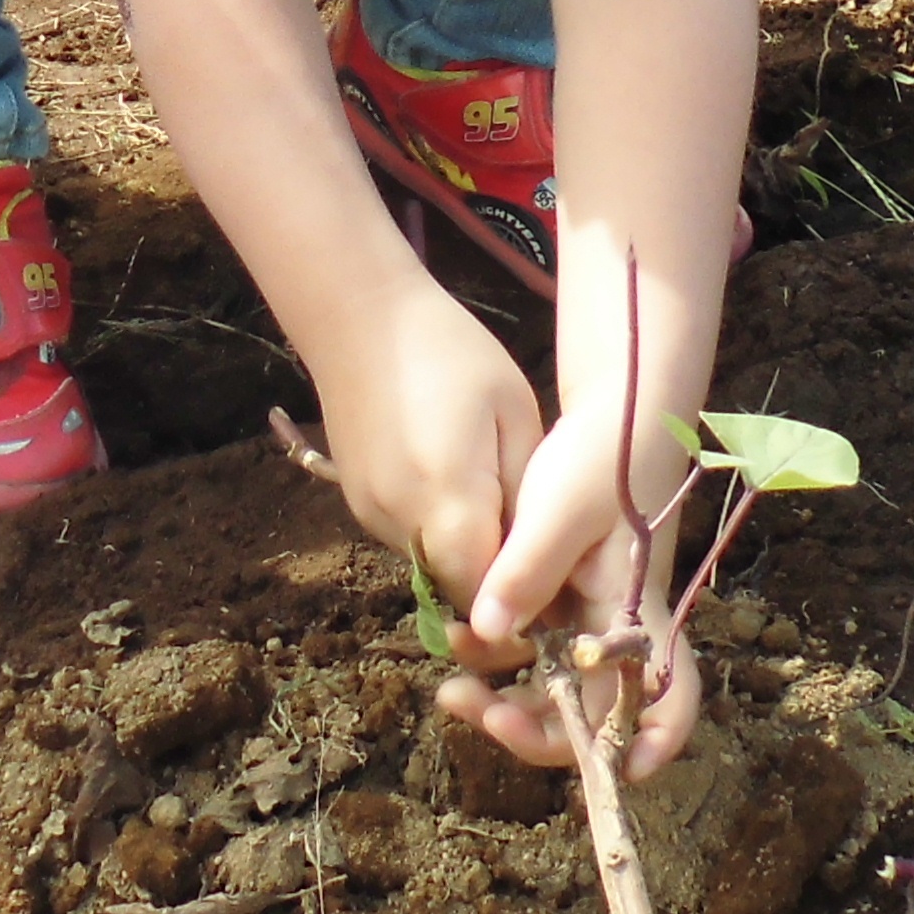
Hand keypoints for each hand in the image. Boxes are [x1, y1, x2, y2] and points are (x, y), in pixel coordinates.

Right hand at [318, 278, 545, 624]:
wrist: (360, 316)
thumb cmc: (453, 352)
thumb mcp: (515, 414)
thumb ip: (528, 497)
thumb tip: (539, 558)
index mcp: (447, 499)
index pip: (487, 593)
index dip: (522, 597)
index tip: (554, 575)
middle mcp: (400, 522)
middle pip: (458, 587)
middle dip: (496, 576)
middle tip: (533, 532)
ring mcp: (371, 517)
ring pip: (433, 566)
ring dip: (467, 551)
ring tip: (495, 493)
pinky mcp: (358, 505)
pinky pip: (410, 541)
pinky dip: (439, 530)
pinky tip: (457, 478)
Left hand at [443, 402, 713, 784]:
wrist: (615, 417)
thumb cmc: (602, 458)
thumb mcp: (558, 508)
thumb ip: (525, 571)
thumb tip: (487, 636)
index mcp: (636, 610)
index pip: (667, 693)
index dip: (650, 741)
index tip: (617, 772)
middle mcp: (619, 628)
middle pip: (594, 711)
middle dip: (536, 730)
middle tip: (474, 709)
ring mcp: (592, 620)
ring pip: (556, 688)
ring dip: (507, 698)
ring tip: (450, 683)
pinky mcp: (565, 604)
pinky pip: (535, 651)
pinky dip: (497, 657)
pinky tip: (455, 636)